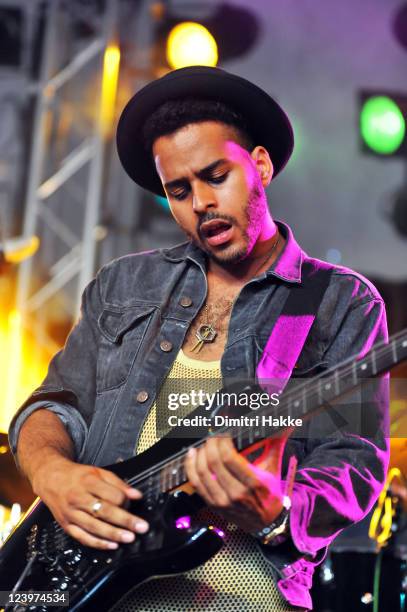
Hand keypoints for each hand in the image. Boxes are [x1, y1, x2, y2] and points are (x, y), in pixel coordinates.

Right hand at [33, 457, 147, 549]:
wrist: (50, 478)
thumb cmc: (76, 475)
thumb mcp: (98, 472)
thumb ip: (118, 483)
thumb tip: (136, 495)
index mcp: (88, 482)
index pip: (112, 495)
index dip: (125, 501)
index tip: (133, 504)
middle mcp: (78, 498)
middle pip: (105, 512)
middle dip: (125, 521)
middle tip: (141, 527)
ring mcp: (71, 514)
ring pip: (94, 527)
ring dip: (114, 534)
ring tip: (129, 538)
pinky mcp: (66, 525)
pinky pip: (83, 537)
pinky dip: (98, 543)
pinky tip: (111, 545)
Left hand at [184, 435, 286, 532]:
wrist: (266, 523)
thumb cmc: (270, 494)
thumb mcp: (273, 468)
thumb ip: (275, 444)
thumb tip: (286, 425)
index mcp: (253, 483)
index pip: (228, 457)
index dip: (221, 441)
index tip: (223, 432)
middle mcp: (236, 493)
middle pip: (214, 462)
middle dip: (210, 444)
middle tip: (212, 436)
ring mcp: (223, 501)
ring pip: (202, 473)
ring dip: (199, 454)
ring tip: (202, 444)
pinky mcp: (213, 505)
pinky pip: (196, 484)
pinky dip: (190, 468)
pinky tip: (191, 456)